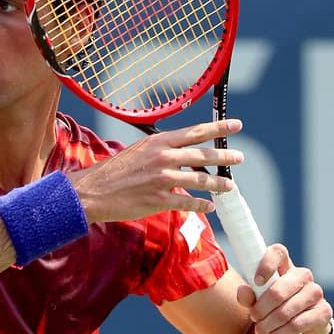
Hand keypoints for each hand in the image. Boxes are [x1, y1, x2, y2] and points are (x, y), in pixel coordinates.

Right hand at [71, 118, 244, 223]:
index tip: (236, 126)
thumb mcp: (138, 151)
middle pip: (202, 155)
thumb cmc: (114, 171)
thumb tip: (179, 152)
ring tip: (230, 186)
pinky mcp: (158, 200)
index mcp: (159, 143)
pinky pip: (187, 202)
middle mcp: (163, 158)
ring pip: (199, 180)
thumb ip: (161, 150)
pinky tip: (210, 207)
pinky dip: (201, 205)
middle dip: (224, 156)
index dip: (218, 129)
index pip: (196, 132)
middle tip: (240, 157)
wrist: (93, 191)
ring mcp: (162, 180)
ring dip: (218, 183)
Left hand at [236, 243, 333, 333]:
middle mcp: (302, 276)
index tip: (256, 281)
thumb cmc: (272, 307)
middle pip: (279, 289)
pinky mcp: (323, 312)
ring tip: (259, 332)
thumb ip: (248, 295)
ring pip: (287, 310)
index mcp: (285, 266)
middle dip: (261, 308)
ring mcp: (315, 293)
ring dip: (268, 324)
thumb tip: (242, 292)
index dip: (266, 264)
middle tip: (253, 318)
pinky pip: (298, 325)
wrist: (297, 328)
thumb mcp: (257, 300)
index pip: (278, 252)